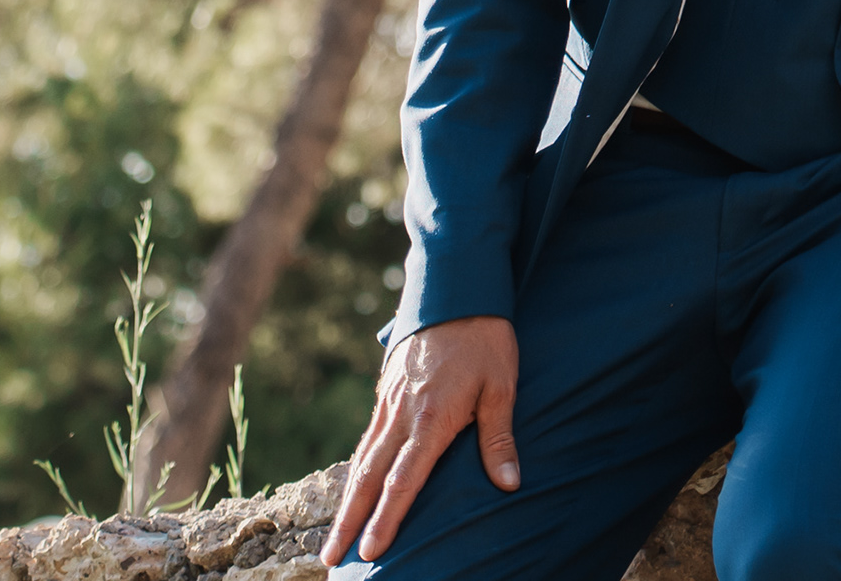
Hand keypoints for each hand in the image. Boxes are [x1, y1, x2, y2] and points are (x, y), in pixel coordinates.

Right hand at [328, 315, 519, 565]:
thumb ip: (499, 438)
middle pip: (369, 477)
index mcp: (431, 418)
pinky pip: (367, 437)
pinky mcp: (386, 390)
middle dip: (349, 521)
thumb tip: (508, 483)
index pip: (403, 481)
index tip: (370, 550)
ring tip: (334, 534)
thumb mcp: (502, 386)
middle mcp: (402, 414)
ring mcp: (389, 402)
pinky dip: (356, 467)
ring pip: (362, 459)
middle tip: (332, 558)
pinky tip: (353, 484)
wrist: (456, 287)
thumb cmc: (485, 339)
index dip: (387, 518)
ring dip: (347, 499)